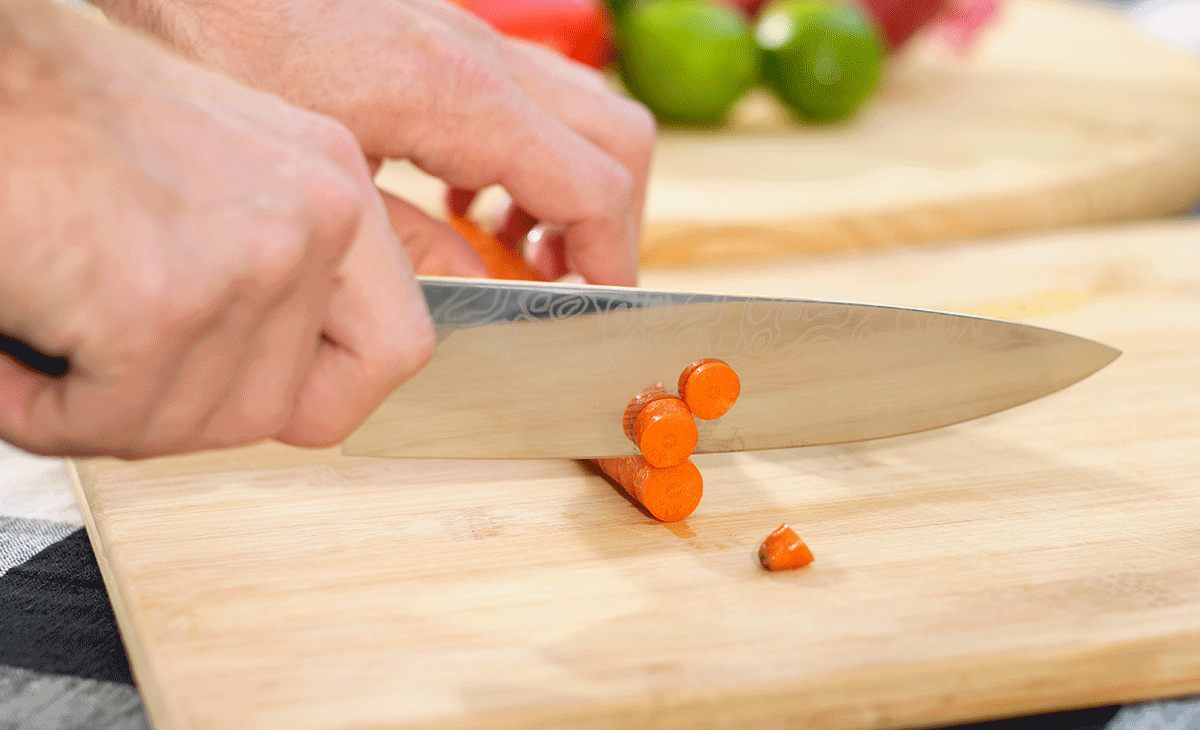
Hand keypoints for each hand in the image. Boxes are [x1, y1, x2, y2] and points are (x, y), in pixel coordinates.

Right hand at [0, 0, 433, 457]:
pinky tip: (17, 359)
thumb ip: (274, 257)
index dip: (326, 397)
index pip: (396, 347)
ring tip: (53, 349)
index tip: (273, 402)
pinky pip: (114, 422)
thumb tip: (285, 361)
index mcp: (334, 184)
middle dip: (185, 413)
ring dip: (108, 413)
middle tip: (117, 376)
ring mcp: (248, 259)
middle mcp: (313, 216)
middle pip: (282, 405)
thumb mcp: (216, 170)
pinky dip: (45, 414)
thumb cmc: (60, 115)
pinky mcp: (161, 301)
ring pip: (198, 426)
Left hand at [96, 0, 655, 284]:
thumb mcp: (316, 183)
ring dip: (573, 185)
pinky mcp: (439, 37)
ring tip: (522, 248)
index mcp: (458, 97)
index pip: (593, 185)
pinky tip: (466, 200)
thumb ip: (409, 244)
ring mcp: (464, 37)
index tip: (600, 306)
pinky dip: (530, 157)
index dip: (612, 258)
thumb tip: (482, 286)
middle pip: (618, 138)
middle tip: (570, 281)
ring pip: (582, 111)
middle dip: (614, 219)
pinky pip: (529, 97)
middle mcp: (479, 55)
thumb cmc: (215, 58)